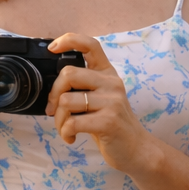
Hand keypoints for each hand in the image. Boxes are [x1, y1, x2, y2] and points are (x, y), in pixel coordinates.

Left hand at [44, 33, 157, 173]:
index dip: (69, 40)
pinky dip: (65, 132)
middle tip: (53, 111)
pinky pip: (72, 122)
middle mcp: (111, 83)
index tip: (52, 48)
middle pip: (68, 74)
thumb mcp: (101, 97)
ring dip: (58, 119)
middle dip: (53, 95)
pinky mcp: (108, 121)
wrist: (136, 149)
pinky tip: (71, 137)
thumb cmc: (111, 123)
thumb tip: (52, 87)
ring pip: (66, 101)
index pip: (90, 45)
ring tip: (66, 128)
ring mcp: (112, 102)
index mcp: (107, 74)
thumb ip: (83, 86)